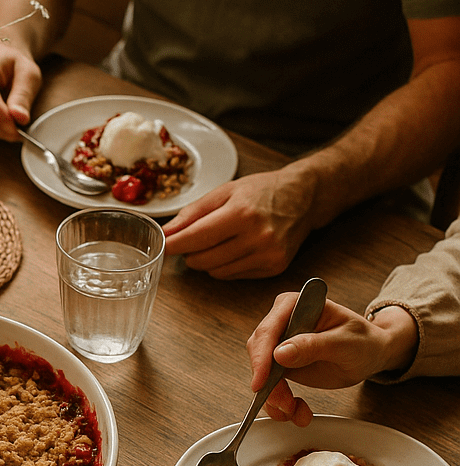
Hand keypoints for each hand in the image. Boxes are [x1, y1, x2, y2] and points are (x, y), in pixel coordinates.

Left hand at [162, 167, 319, 278]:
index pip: (196, 238)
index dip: (173, 245)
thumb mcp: (225, 191)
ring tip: (218, 240)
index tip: (160, 247)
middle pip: (203, 260)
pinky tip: (235, 248)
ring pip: (215, 272)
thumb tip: (166, 232)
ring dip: (207, 260)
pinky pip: (232, 275)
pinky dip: (225, 265)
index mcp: (242, 214)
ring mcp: (268, 255)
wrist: (305, 196)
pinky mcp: (274, 268)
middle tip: (195, 238)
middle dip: (190, 252)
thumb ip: (192, 213)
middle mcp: (257, 237)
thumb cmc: (263, 191)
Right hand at [247, 294, 419, 424]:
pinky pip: (270, 386)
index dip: (261, 357)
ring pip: (262, 374)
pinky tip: (295, 411)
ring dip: (275, 397)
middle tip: (285, 402)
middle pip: (260, 354)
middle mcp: (281, 323)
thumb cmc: (363, 341)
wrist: (370, 355)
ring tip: (295, 411)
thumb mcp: (344, 342)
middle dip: (269, 383)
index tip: (261, 382)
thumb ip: (313, 346)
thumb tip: (280, 353)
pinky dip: (279, 402)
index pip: (268, 331)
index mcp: (294, 306)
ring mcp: (279, 345)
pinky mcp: (280, 365)